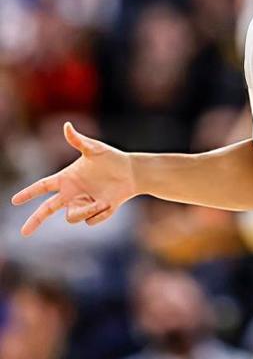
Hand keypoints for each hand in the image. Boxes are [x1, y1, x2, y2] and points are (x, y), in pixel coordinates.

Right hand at [11, 122, 136, 234]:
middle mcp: (72, 194)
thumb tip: (67, 126)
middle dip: (35, 220)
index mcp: (66, 179)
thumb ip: (79, 141)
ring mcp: (83, 205)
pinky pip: (91, 221)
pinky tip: (109, 203)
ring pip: (72, 217)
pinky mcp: (96, 213)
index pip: (42, 186)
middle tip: (24, 232)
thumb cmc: (112, 158)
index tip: (15, 200)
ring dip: (84, 211)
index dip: (29, 193)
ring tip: (100, 201)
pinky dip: (100, 213)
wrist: (132, 173)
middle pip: (47, 209)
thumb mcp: (95, 149)